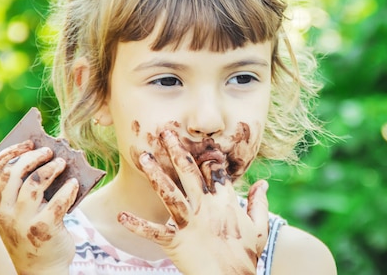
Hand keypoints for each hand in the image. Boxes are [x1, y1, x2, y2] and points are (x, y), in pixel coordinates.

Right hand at [0, 140, 78, 273]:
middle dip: (32, 156)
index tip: (27, 142)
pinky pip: (57, 202)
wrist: (43, 269)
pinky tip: (75, 183)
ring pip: (33, 184)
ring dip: (50, 169)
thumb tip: (49, 159)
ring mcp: (22, 222)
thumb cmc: (34, 234)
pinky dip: (67, 189)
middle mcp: (5, 213)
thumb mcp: (21, 214)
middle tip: (49, 150)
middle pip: (14, 173)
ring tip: (63, 163)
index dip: (10, 151)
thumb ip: (25, 192)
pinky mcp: (43, 229)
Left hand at [119, 130, 269, 274]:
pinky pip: (154, 232)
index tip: (196, 140)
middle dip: (176, 150)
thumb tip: (263, 183)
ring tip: (142, 157)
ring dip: (155, 174)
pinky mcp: (177, 241)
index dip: (205, 156)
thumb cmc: (247, 255)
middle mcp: (206, 207)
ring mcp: (191, 223)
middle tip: (164, 132)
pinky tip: (122, 215)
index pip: (214, 172)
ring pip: (170, 193)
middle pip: (189, 173)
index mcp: (225, 202)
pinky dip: (137, 225)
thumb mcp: (259, 226)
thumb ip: (259, 203)